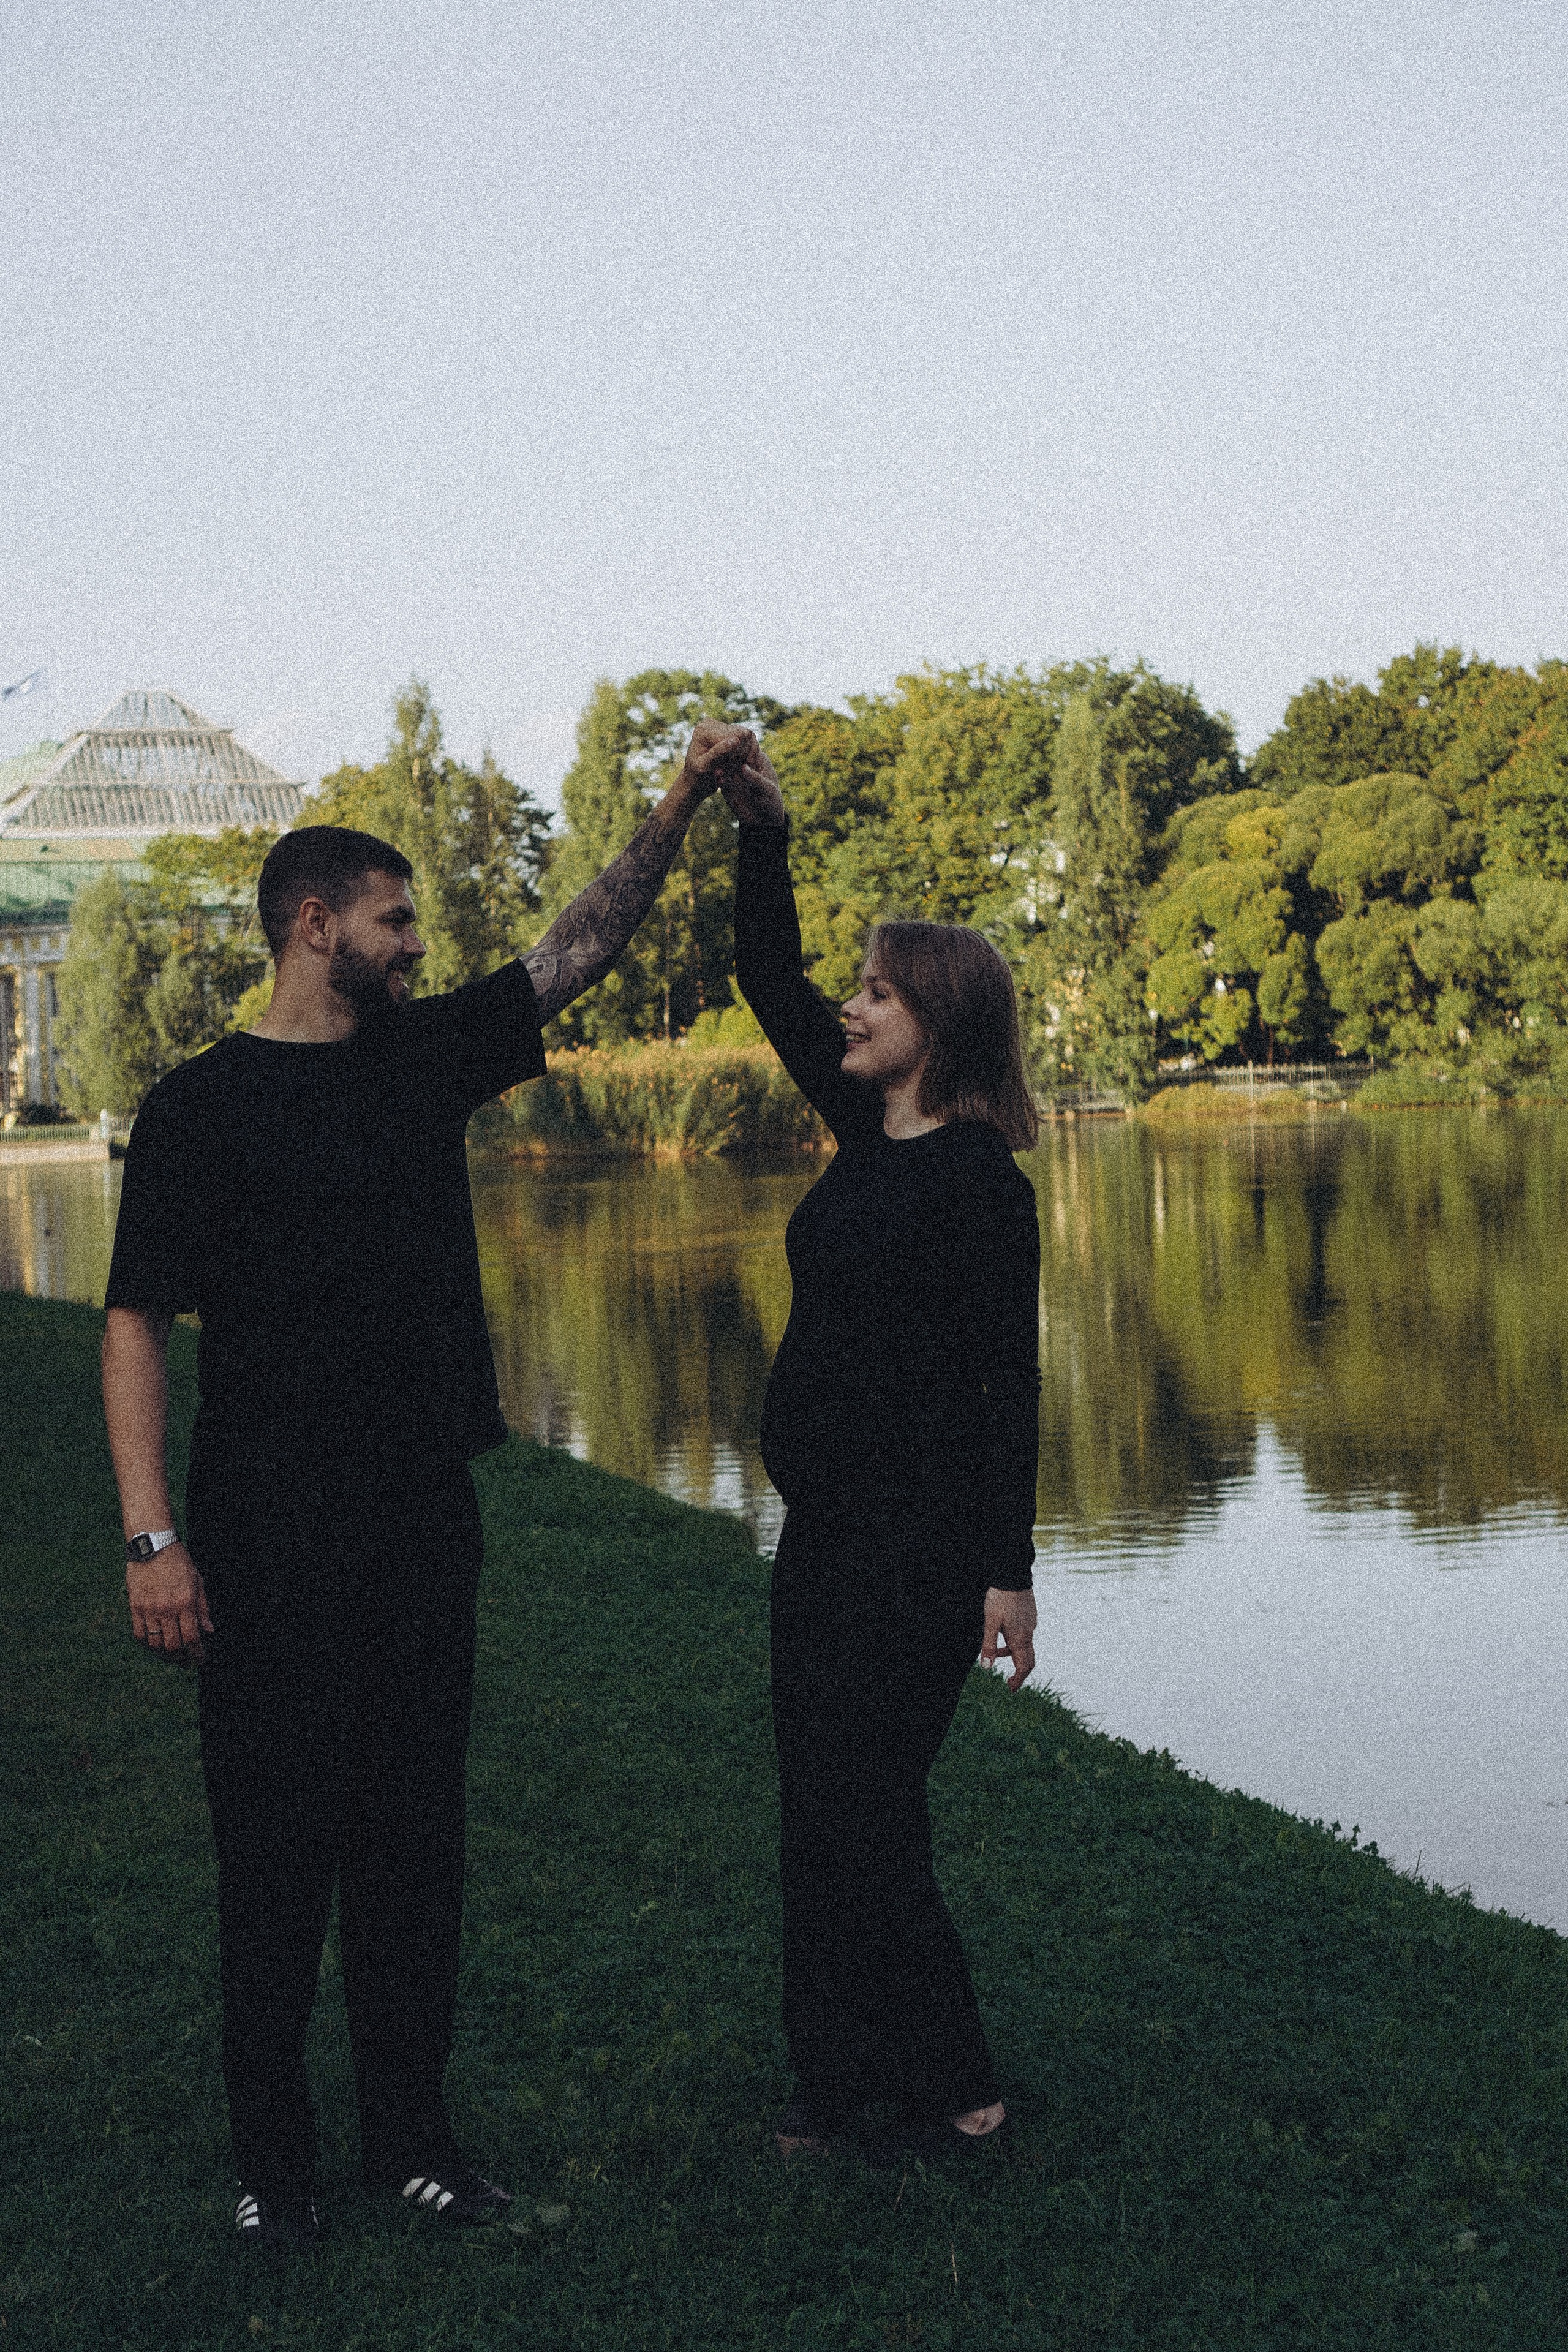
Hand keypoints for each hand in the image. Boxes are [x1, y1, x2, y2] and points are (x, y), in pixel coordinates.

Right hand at [127, 1541, 213, 1667]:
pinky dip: (147, 1644)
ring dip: (164, 1655)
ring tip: (171, 1656)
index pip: (192, 1637)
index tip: (200, 1660)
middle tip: (185, 1662)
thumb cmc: (179, 1562)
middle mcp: (167, 1608)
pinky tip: (154, 1645)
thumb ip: (203, 1608)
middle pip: (173, 1645)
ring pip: (155, 1644)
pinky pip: (139, 1634)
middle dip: (181, 1658)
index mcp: (185, 1602)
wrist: (152, 1546)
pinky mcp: (135, 1607)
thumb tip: (209, 1631)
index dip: (197, 1654)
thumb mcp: (197, 1582)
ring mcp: (149, 1609)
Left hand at [679, 719, 755, 800]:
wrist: (695, 783)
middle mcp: (711, 724)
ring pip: (748, 738)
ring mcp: (721, 727)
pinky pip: (748, 741)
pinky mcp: (730, 733)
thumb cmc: (697, 778)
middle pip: (742, 735)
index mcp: (704, 729)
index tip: (733, 771)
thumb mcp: (704, 767)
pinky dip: (747, 755)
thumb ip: (718, 753)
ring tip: (737, 770)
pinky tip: (741, 767)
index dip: (738, 754)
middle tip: (736, 772)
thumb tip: (735, 740)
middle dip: (741, 755)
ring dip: (745, 756)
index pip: (734, 736)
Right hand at [720, 737, 786, 828]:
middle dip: (727, 756)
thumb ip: (755, 778)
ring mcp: (735, 774)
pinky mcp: (728, 785)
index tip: (733, 746)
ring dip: (720, 767)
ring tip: (718, 770)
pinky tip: (718, 781)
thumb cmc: (772, 801)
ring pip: (725, 767)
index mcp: (758, 759)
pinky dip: (719, 779)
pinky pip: (722, 779)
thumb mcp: (767, 789)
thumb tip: (743, 767)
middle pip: (733, 755)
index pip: (747, 749)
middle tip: (721, 755)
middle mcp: (745, 763)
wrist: (764, 820)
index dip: (740, 747)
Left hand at [980, 1586, 1036, 1691]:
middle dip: (1019, 1672)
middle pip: (1028, 1660)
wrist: (1012, 1574)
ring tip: (997, 1653)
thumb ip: (989, 1645)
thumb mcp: (989, 1622)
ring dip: (1014, 1655)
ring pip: (1025, 1646)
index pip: (1024, 1667)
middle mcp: (1029, 1633)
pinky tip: (1004, 1633)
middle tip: (1009, 1682)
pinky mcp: (1030, 1615)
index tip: (1010, 1689)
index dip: (1018, 1680)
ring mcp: (1031, 1623)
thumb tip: (986, 1667)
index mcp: (1020, 1638)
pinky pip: (1025, 1634)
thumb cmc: (999, 1598)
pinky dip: (1016, 1642)